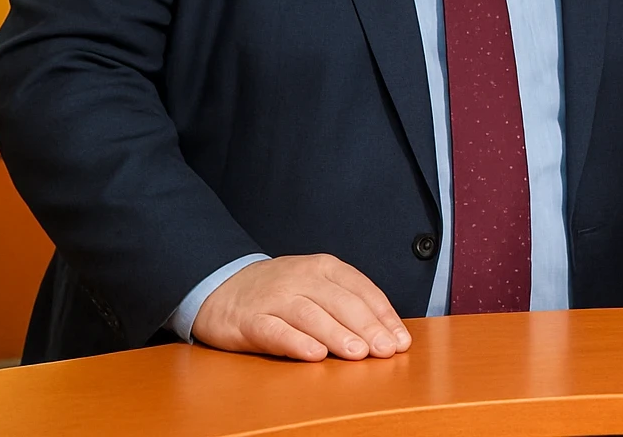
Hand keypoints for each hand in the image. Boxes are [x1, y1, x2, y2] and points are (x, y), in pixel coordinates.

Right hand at [192, 254, 412, 361]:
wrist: (222, 285)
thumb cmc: (280, 291)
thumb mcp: (317, 285)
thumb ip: (348, 304)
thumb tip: (387, 333)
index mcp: (324, 267)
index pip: (362, 290)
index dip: (384, 316)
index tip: (400, 340)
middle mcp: (301, 278)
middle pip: (341, 302)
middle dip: (368, 328)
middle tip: (386, 350)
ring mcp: (275, 298)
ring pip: (311, 315)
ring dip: (338, 335)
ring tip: (359, 353)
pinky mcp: (250, 319)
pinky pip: (275, 330)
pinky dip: (296, 342)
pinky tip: (315, 355)